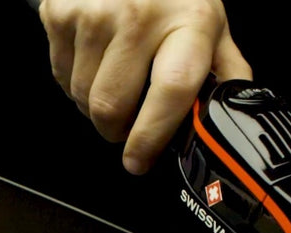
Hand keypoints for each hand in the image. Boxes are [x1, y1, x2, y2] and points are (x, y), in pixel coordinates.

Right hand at [38, 0, 252, 173]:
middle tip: (127, 125)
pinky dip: (74, 80)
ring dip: (93, 105)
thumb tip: (230, 115)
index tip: (138, 160)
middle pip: (111, 105)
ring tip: (112, 83)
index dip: (149, 136)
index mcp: (188, 22)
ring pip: (81, 95)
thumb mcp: (210, 23)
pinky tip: (94, 61)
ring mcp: (93, 13)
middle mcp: (139, 15)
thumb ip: (224, 70)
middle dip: (116, 130)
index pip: (169, 90)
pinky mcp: (60, 12)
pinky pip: (60, 73)